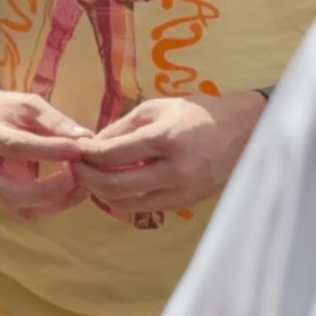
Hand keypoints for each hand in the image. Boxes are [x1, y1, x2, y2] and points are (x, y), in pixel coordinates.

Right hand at [0, 84, 92, 220]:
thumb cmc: (4, 110)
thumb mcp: (27, 104)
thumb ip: (54, 121)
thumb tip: (85, 138)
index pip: (16, 147)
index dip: (49, 151)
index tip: (79, 149)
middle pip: (12, 192)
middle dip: (50, 190)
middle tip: (80, 177)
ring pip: (20, 208)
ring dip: (56, 202)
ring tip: (82, 185)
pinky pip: (27, 212)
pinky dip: (53, 205)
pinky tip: (71, 191)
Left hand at [71, 92, 265, 213]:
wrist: (242, 131)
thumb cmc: (197, 113)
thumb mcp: (157, 108)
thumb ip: (122, 127)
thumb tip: (93, 144)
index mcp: (165, 139)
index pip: (113, 154)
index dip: (87, 154)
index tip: (74, 150)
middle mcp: (174, 170)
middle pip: (116, 185)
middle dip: (88, 179)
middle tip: (74, 169)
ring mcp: (181, 191)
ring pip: (128, 203)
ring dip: (102, 193)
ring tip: (90, 180)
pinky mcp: (185, 203)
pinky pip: (145, 208)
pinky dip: (124, 201)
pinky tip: (113, 189)